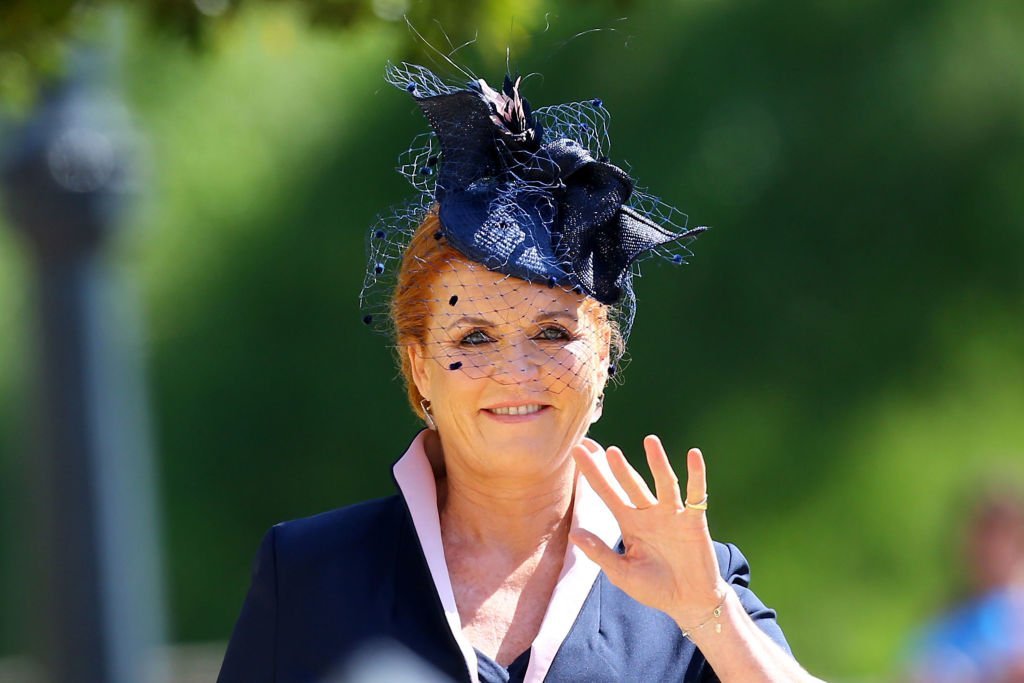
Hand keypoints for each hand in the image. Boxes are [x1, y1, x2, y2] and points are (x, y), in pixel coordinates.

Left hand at [570, 435, 727, 627]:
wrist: (688, 602)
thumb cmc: (653, 588)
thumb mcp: (622, 573)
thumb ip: (600, 553)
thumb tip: (573, 533)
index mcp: (628, 523)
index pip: (606, 493)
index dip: (592, 473)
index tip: (577, 451)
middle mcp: (648, 513)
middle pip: (631, 484)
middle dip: (619, 467)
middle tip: (607, 449)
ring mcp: (671, 514)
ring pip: (663, 483)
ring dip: (657, 463)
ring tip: (650, 441)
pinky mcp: (694, 521)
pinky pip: (695, 494)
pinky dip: (696, 475)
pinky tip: (693, 456)